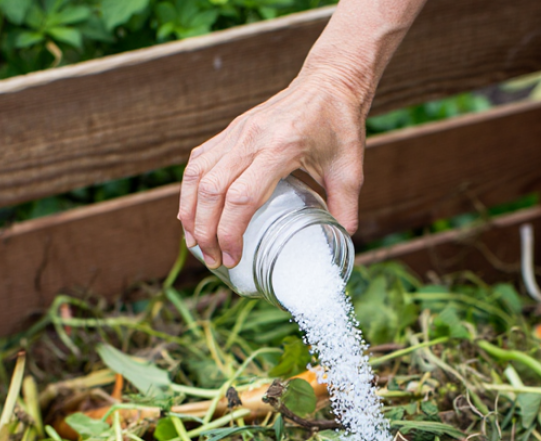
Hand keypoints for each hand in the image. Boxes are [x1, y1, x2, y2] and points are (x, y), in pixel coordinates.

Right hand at [178, 68, 367, 268]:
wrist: (329, 81)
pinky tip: (192, 211)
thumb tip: (343, 237)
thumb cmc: (339, 123)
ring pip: (197, 176)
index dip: (230, 232)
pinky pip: (198, 161)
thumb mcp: (350, 167)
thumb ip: (345, 204)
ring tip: (195, 242)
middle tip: (212, 259)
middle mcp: (251, 138)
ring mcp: (236, 132)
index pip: (242, 197)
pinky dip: (190, 189)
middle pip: (212, 191)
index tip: (232, 258)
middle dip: (205, 231)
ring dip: (190, 212)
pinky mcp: (231, 130)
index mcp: (279, 148)